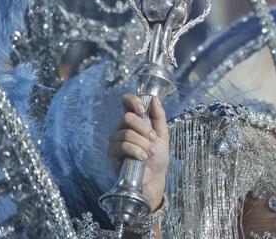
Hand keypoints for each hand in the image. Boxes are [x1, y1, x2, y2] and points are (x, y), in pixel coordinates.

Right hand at [107, 94, 169, 210]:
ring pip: (127, 133)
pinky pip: (123, 146)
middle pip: (126, 117)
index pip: (126, 102)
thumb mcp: (163, 133)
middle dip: (144, 128)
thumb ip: (159, 116)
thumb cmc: (158, 155)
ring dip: (143, 143)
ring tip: (150, 152)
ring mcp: (116, 140)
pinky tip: (143, 157)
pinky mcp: (112, 153)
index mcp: (135, 120)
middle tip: (152, 139)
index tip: (142, 109)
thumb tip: (154, 99)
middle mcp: (122, 127)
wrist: (155, 176)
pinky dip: (136, 151)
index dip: (132, 101)